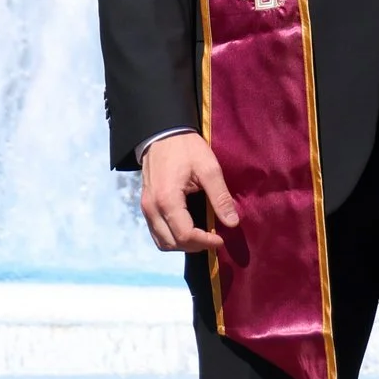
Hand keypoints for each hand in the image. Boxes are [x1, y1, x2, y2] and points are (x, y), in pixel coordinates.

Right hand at [139, 131, 239, 257]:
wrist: (162, 132)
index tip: (221, 239)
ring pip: (161, 241)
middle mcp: (152, 208)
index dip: (205, 242)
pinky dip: (172, 237)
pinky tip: (188, 228)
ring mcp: (146, 208)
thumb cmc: (186, 148)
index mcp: (167, 200)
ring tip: (201, 236)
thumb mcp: (208, 168)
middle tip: (212, 238)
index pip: (185, 235)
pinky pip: (157, 231)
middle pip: (171, 243)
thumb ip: (220, 197)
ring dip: (182, 244)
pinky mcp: (145, 205)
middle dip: (194, 246)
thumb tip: (233, 223)